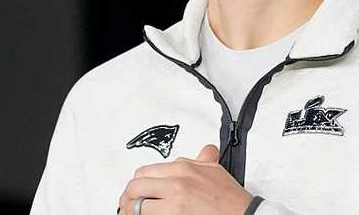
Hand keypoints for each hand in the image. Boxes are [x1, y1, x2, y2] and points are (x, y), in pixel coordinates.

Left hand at [117, 144, 252, 214]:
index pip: (144, 172)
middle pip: (135, 188)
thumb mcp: (215, 170)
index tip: (136, 192)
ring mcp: (174, 205)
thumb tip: (205, 150)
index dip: (137, 184)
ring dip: (132, 211)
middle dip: (129, 197)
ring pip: (137, 206)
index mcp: (182, 168)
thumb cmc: (230, 198)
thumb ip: (203, 159)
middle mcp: (176, 184)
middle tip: (129, 205)